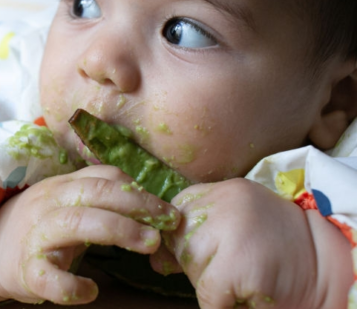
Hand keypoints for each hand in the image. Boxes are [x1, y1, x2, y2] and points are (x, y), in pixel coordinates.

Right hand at [0, 165, 180, 304]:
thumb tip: (153, 204)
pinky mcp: (27, 270)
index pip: (104, 177)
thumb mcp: (67, 203)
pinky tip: (91, 290)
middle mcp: (49, 204)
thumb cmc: (41, 227)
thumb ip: (101, 199)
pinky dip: (71, 286)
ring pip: (77, 224)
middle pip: (95, 193)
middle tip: (169, 223)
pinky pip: (49, 277)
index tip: (169, 211)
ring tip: (149, 244)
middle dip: (137, 205)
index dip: (140, 191)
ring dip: (118, 230)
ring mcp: (36, 236)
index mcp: (63, 186)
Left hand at [152, 178, 352, 308]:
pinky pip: (208, 293)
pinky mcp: (239, 265)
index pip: (177, 211)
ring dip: (210, 282)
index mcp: (226, 190)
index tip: (203, 250)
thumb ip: (192, 237)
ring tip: (244, 278)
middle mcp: (226, 204)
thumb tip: (155, 258)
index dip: (183, 237)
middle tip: (235, 267)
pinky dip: (219, 303)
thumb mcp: (235, 231)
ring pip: (191, 266)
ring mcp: (233, 232)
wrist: (333, 268)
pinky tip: (244, 296)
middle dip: (198, 262)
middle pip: (180, 240)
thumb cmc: (279, 251)